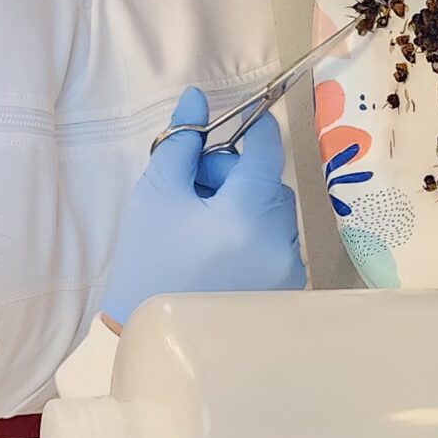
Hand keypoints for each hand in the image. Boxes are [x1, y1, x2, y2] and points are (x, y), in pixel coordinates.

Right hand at [101, 87, 307, 327]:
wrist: (152, 339)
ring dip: (245, 205)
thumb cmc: (148, 265)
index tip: (233, 121)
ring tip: (203, 226)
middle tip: (193, 188)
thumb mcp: (155, 195)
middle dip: (234, 175)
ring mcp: (289, 271)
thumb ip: (180, 142)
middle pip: (268, 182)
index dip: (252, 127)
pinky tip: (219, 253)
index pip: (267, 149)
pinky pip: (277, 243)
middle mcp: (281, 242)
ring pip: (274, 213)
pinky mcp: (288, 291)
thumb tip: (197, 99)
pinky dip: (253, 236)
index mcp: (249, 215)